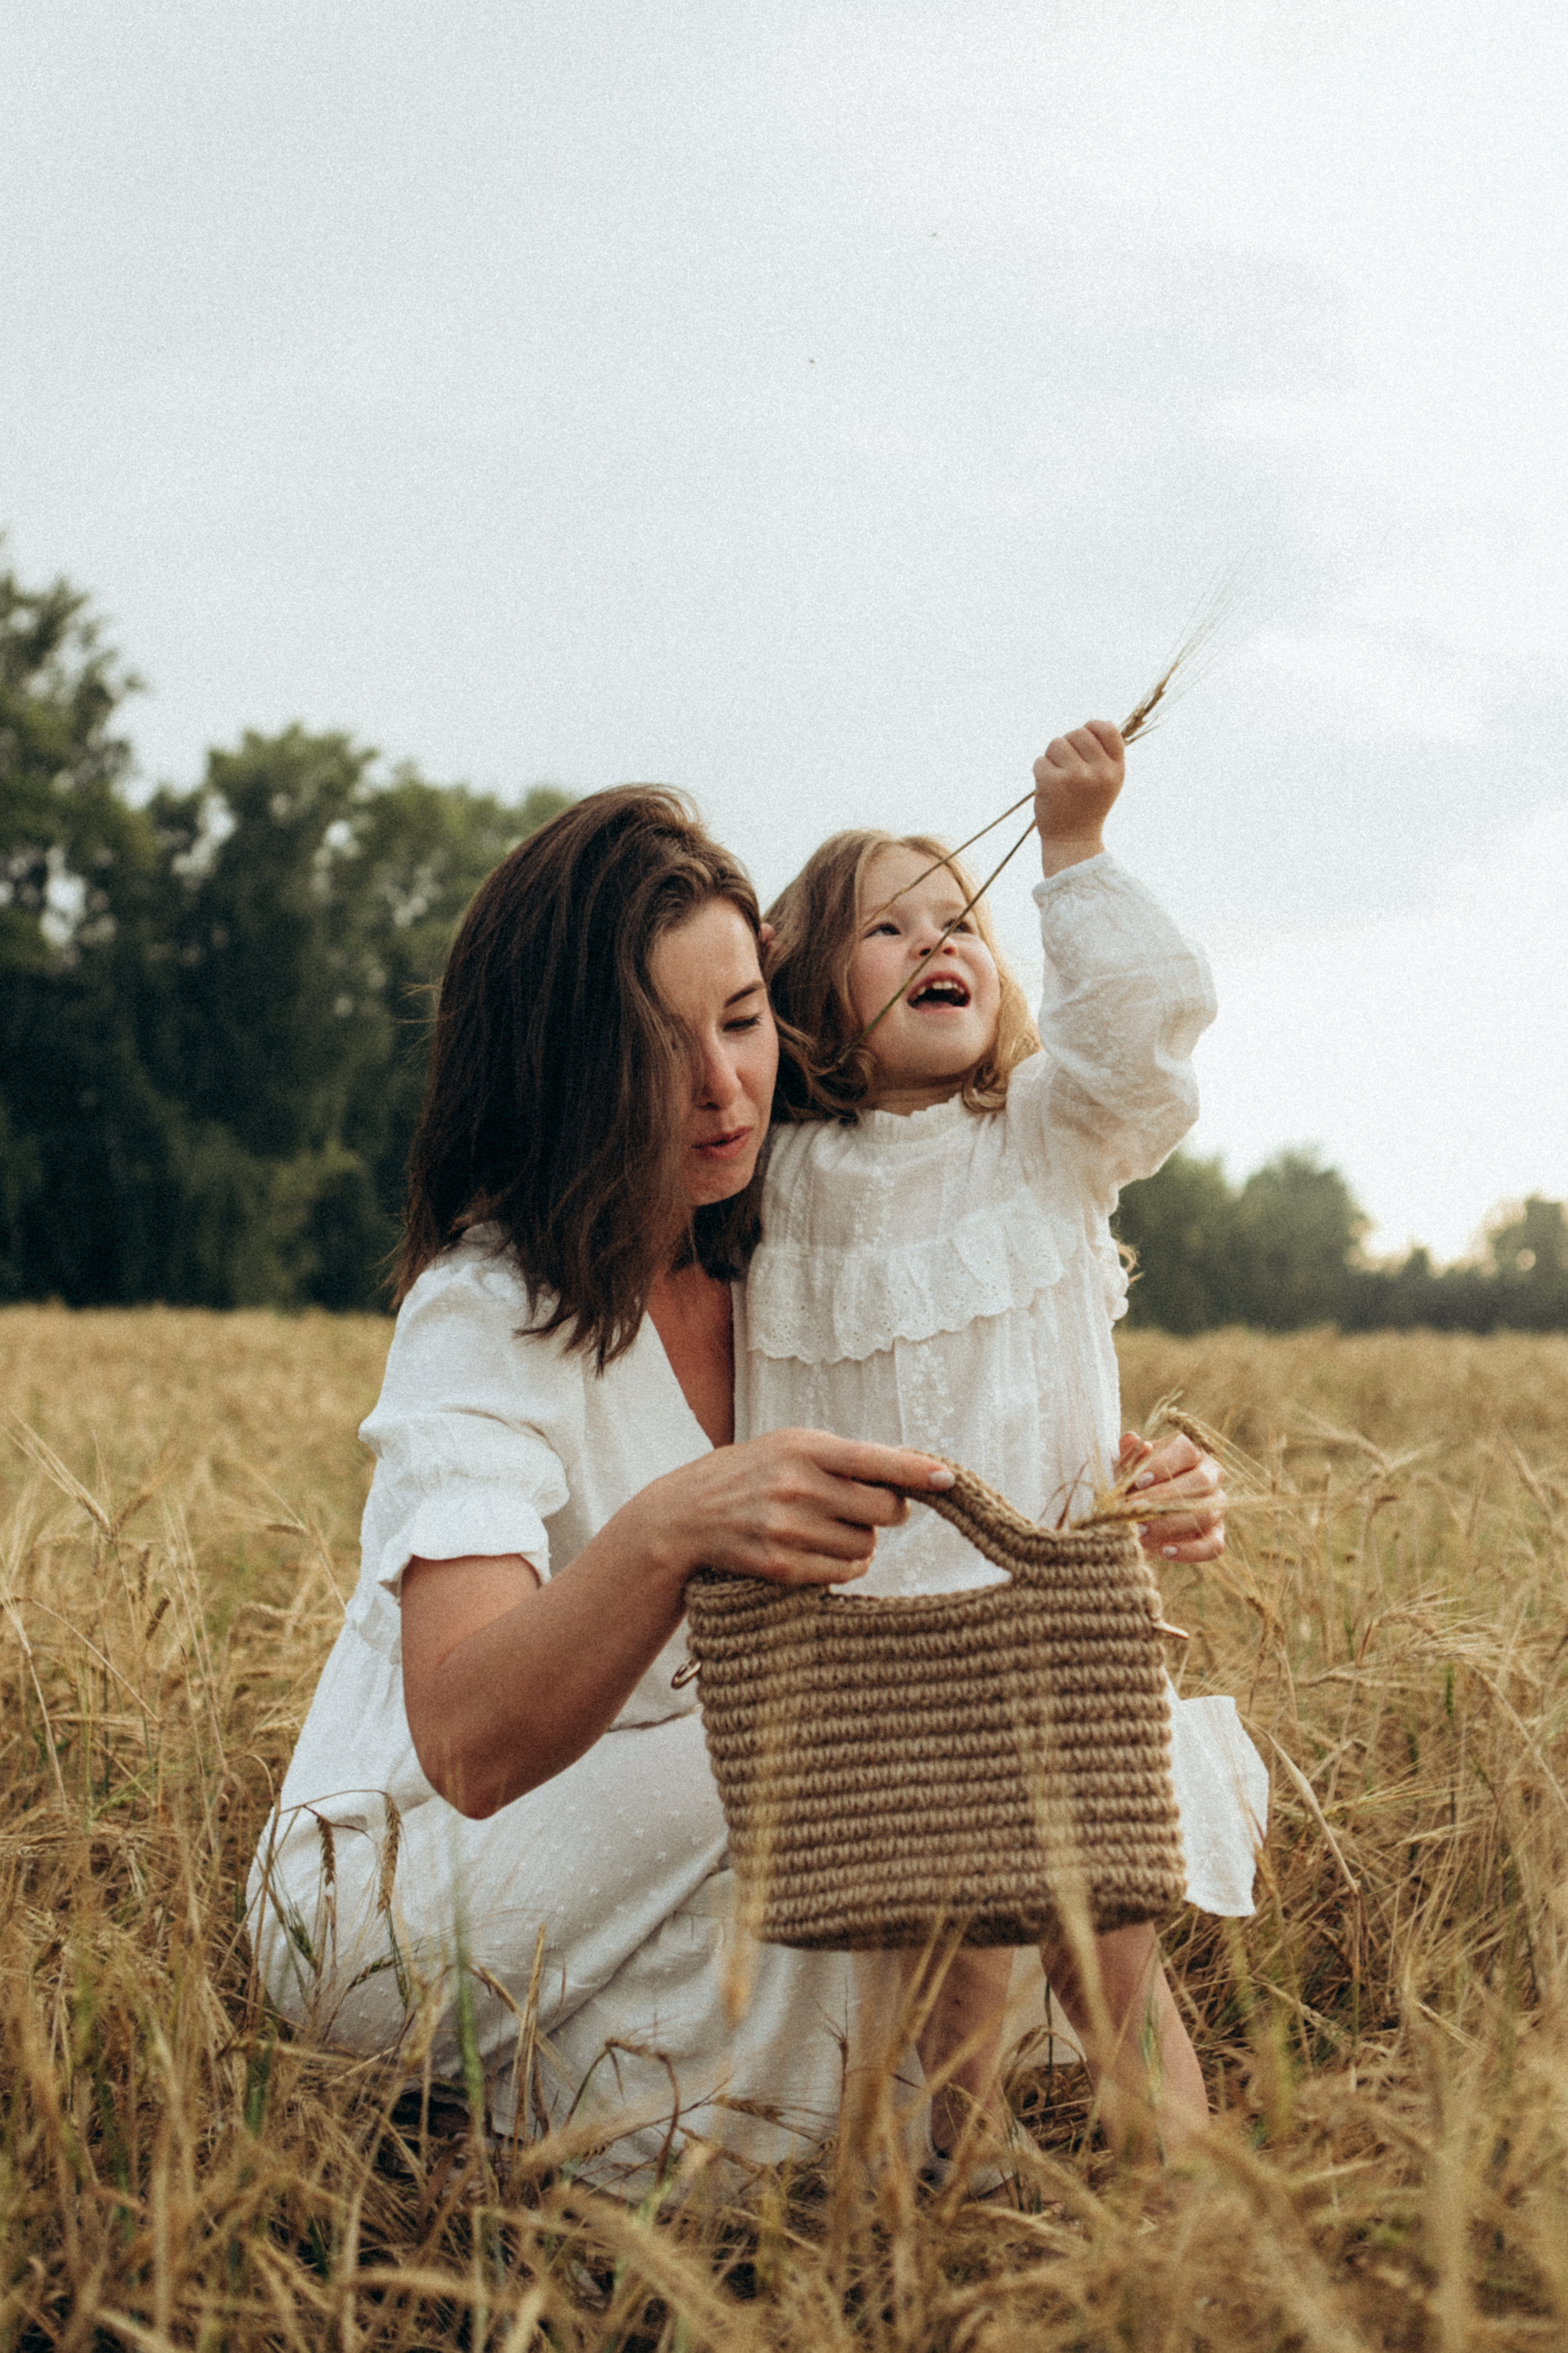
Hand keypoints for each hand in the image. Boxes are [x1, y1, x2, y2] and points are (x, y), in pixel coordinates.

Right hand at [635, 1428, 954, 1589]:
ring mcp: (787, 1528)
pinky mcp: (779, 1566)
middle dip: (888, 1511)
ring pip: (867, 1546)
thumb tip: (918, 1470)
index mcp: (804, 1447)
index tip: (948, 1481)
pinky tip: (826, 1552)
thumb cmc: (753, 1473)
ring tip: (834, 1528)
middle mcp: (796, 1486)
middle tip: (870, 1508)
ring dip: (863, 1542)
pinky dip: (846, 1567)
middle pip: (883, 1510)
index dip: (915, 1472)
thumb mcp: (793, 1446)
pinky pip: (843, 1574)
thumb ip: (848, 1457)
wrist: (687, 1514)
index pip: (873, 1460)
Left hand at [1033, 720, 1124, 875]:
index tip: (1084, 738)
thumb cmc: (1089, 808)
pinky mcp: (1052, 782)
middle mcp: (1099, 772)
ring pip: (1056, 743)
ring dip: (1052, 757)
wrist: (1073, 842)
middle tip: (1067, 766)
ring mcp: (1076, 776)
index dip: (1092, 727)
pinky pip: (1040, 761)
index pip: (1107, 729)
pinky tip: (1048, 788)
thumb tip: (1100, 722)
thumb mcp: (1108, 782)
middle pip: (1078, 733)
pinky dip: (1040, 771)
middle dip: (1068, 744)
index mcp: (1115, 770)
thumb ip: (1107, 755)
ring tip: (1058, 777)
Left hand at [1115, 1431, 1224, 1562]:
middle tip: (1133, 1509)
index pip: (1187, 1449)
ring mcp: (1216, 1507)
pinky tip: (1165, 1552)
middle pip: (1200, 1481)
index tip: (1138, 1480)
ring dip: (1170, 1524)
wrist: (1135, 1518)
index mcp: (1190, 1452)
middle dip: (1163, 1497)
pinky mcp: (1216, 1535)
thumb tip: (1132, 1439)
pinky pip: (1213, 1546)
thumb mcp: (1124, 1470)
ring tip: (1139, 1531)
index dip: (1163, 1464)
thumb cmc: (1131, 1486)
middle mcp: (1210, 1476)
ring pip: (1206, 1513)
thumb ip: (1129, 1456)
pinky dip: (1190, 1551)